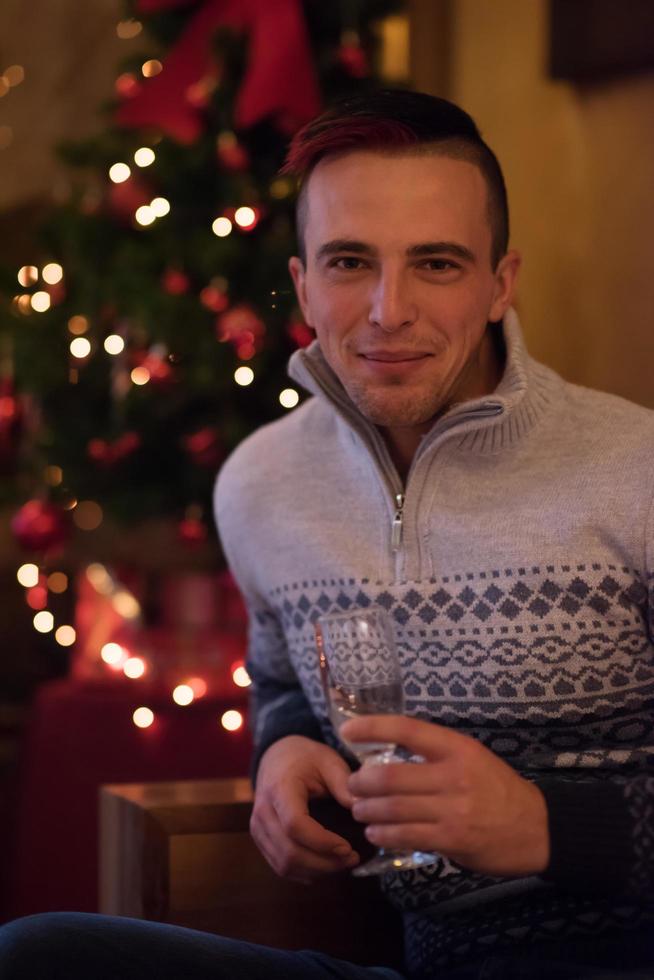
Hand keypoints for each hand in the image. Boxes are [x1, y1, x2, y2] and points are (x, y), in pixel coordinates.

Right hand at [251, 735, 359, 881]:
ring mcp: (257, 828)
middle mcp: (263, 811)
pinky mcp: (260, 839)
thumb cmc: (305, 758)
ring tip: (342, 862)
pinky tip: (325, 864)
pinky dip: (304, 872)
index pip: (295, 825)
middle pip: (289, 852)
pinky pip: (280, 866)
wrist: (277, 756)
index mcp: (280, 788)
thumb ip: (344, 783)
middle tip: (352, 859)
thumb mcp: (328, 760)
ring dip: (316, 871)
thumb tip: (364, 809)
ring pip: (284, 864)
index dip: (322, 842)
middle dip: (324, 862)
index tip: (348, 847)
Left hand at [342, 715, 549, 876]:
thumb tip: (389, 753)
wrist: (537, 828)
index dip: (373, 727)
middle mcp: (453, 775)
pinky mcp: (451, 839)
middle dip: (362, 782)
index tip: (347, 730)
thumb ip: (435, 754)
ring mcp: (452, 809)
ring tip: (359, 810)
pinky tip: (375, 832)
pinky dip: (384, 834)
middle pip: (391, 776)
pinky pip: (406, 836)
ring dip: (368, 811)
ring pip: (393, 808)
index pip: (407, 730)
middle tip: (352, 785)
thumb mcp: (473, 757)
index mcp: (457, 748)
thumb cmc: (498, 788)